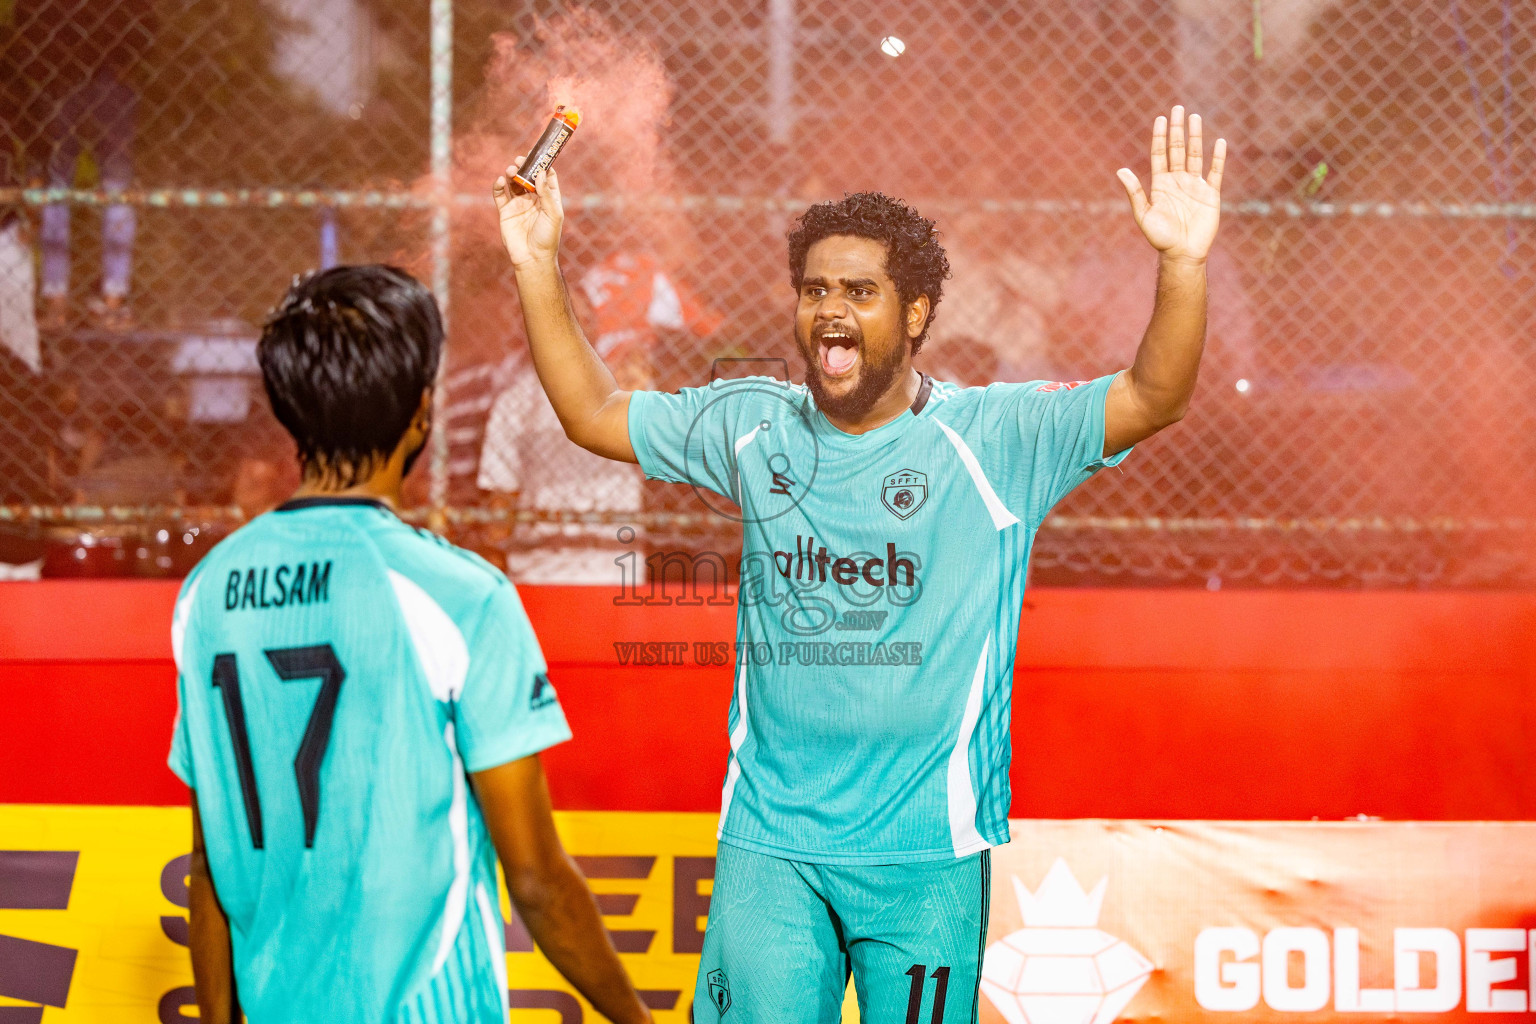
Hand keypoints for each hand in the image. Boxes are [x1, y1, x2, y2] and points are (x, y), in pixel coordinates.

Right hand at [493, 156, 563, 269]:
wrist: (532, 258)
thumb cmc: (547, 238)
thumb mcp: (553, 214)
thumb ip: (547, 194)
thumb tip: (540, 173)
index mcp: (548, 199)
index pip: (546, 177)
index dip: (543, 165)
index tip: (539, 154)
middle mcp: (533, 200)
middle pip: (528, 177)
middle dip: (524, 167)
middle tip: (520, 160)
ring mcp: (519, 205)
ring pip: (514, 183)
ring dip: (512, 174)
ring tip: (511, 171)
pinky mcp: (506, 212)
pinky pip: (500, 195)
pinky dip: (499, 186)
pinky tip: (501, 181)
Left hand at [1117, 105, 1225, 261]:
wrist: (1182, 254)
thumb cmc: (1160, 238)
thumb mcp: (1144, 214)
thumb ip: (1134, 192)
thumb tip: (1120, 170)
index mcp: (1160, 184)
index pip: (1160, 154)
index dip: (1160, 137)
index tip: (1160, 118)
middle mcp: (1177, 181)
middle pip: (1177, 149)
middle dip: (1177, 129)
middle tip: (1177, 109)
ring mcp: (1195, 186)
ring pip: (1195, 155)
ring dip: (1196, 137)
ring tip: (1195, 118)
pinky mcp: (1211, 195)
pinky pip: (1215, 172)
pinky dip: (1218, 158)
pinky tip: (1219, 142)